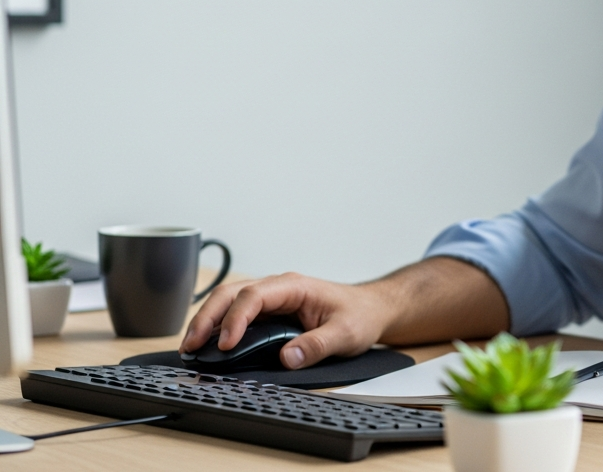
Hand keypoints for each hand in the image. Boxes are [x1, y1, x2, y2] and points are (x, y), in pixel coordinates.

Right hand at [180, 272, 394, 369]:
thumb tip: (288, 358)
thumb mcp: (347, 333)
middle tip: (191, 346)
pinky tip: (207, 345)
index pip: (254, 296)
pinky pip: (237, 314)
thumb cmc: (360, 315)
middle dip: (207, 318)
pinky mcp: (269, 312)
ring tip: (190, 347)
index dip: (236, 319)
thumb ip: (318, 345)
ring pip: (228, 302)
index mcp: (295, 286)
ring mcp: (271, 298)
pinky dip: (218, 327)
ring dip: (207, 321)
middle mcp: (278, 288)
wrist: (371, 309)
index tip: (225, 344)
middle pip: (231, 294)